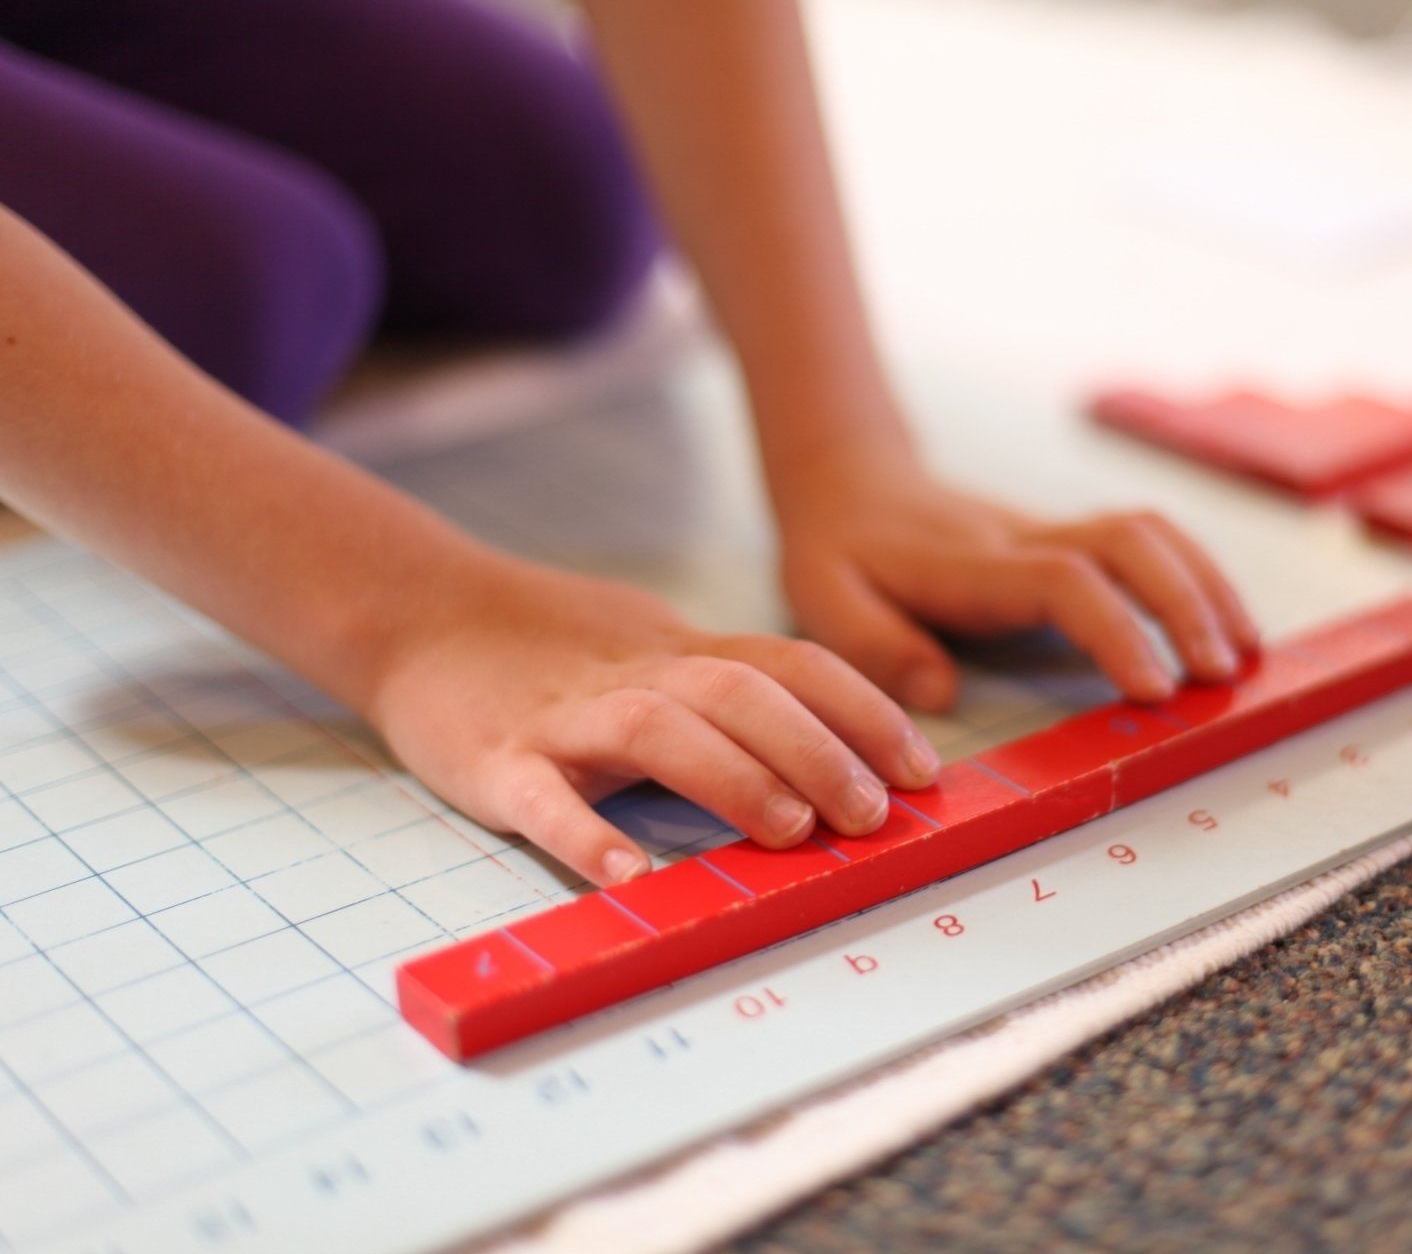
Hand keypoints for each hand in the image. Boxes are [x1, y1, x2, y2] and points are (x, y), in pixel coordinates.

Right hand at [364, 555, 940, 885]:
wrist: (417, 610)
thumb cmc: (552, 645)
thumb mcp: (653, 650)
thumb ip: (727, 690)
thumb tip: (830, 746)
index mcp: (679, 654)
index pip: (790, 666)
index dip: (862, 711)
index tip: (920, 767)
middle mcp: (635, 676)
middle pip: (739, 694)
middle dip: (818, 750)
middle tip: (871, 813)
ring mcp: (564, 717)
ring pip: (658, 729)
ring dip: (734, 777)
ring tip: (790, 832)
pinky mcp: (495, 759)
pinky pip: (542, 797)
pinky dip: (584, 833)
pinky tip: (626, 875)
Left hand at [775, 449, 1261, 712]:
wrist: (848, 480)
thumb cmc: (838, 552)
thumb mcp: (822, 600)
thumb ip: (875, 646)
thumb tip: (939, 695)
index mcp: (969, 563)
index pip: (1062, 579)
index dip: (1116, 627)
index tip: (1154, 687)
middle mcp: (1023, 538)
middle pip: (1129, 540)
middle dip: (1186, 603)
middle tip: (1221, 676)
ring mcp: (1052, 531)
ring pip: (1150, 532)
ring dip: (1205, 586)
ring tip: (1244, 654)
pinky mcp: (1068, 539)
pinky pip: (1148, 542)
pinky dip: (1197, 576)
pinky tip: (1224, 624)